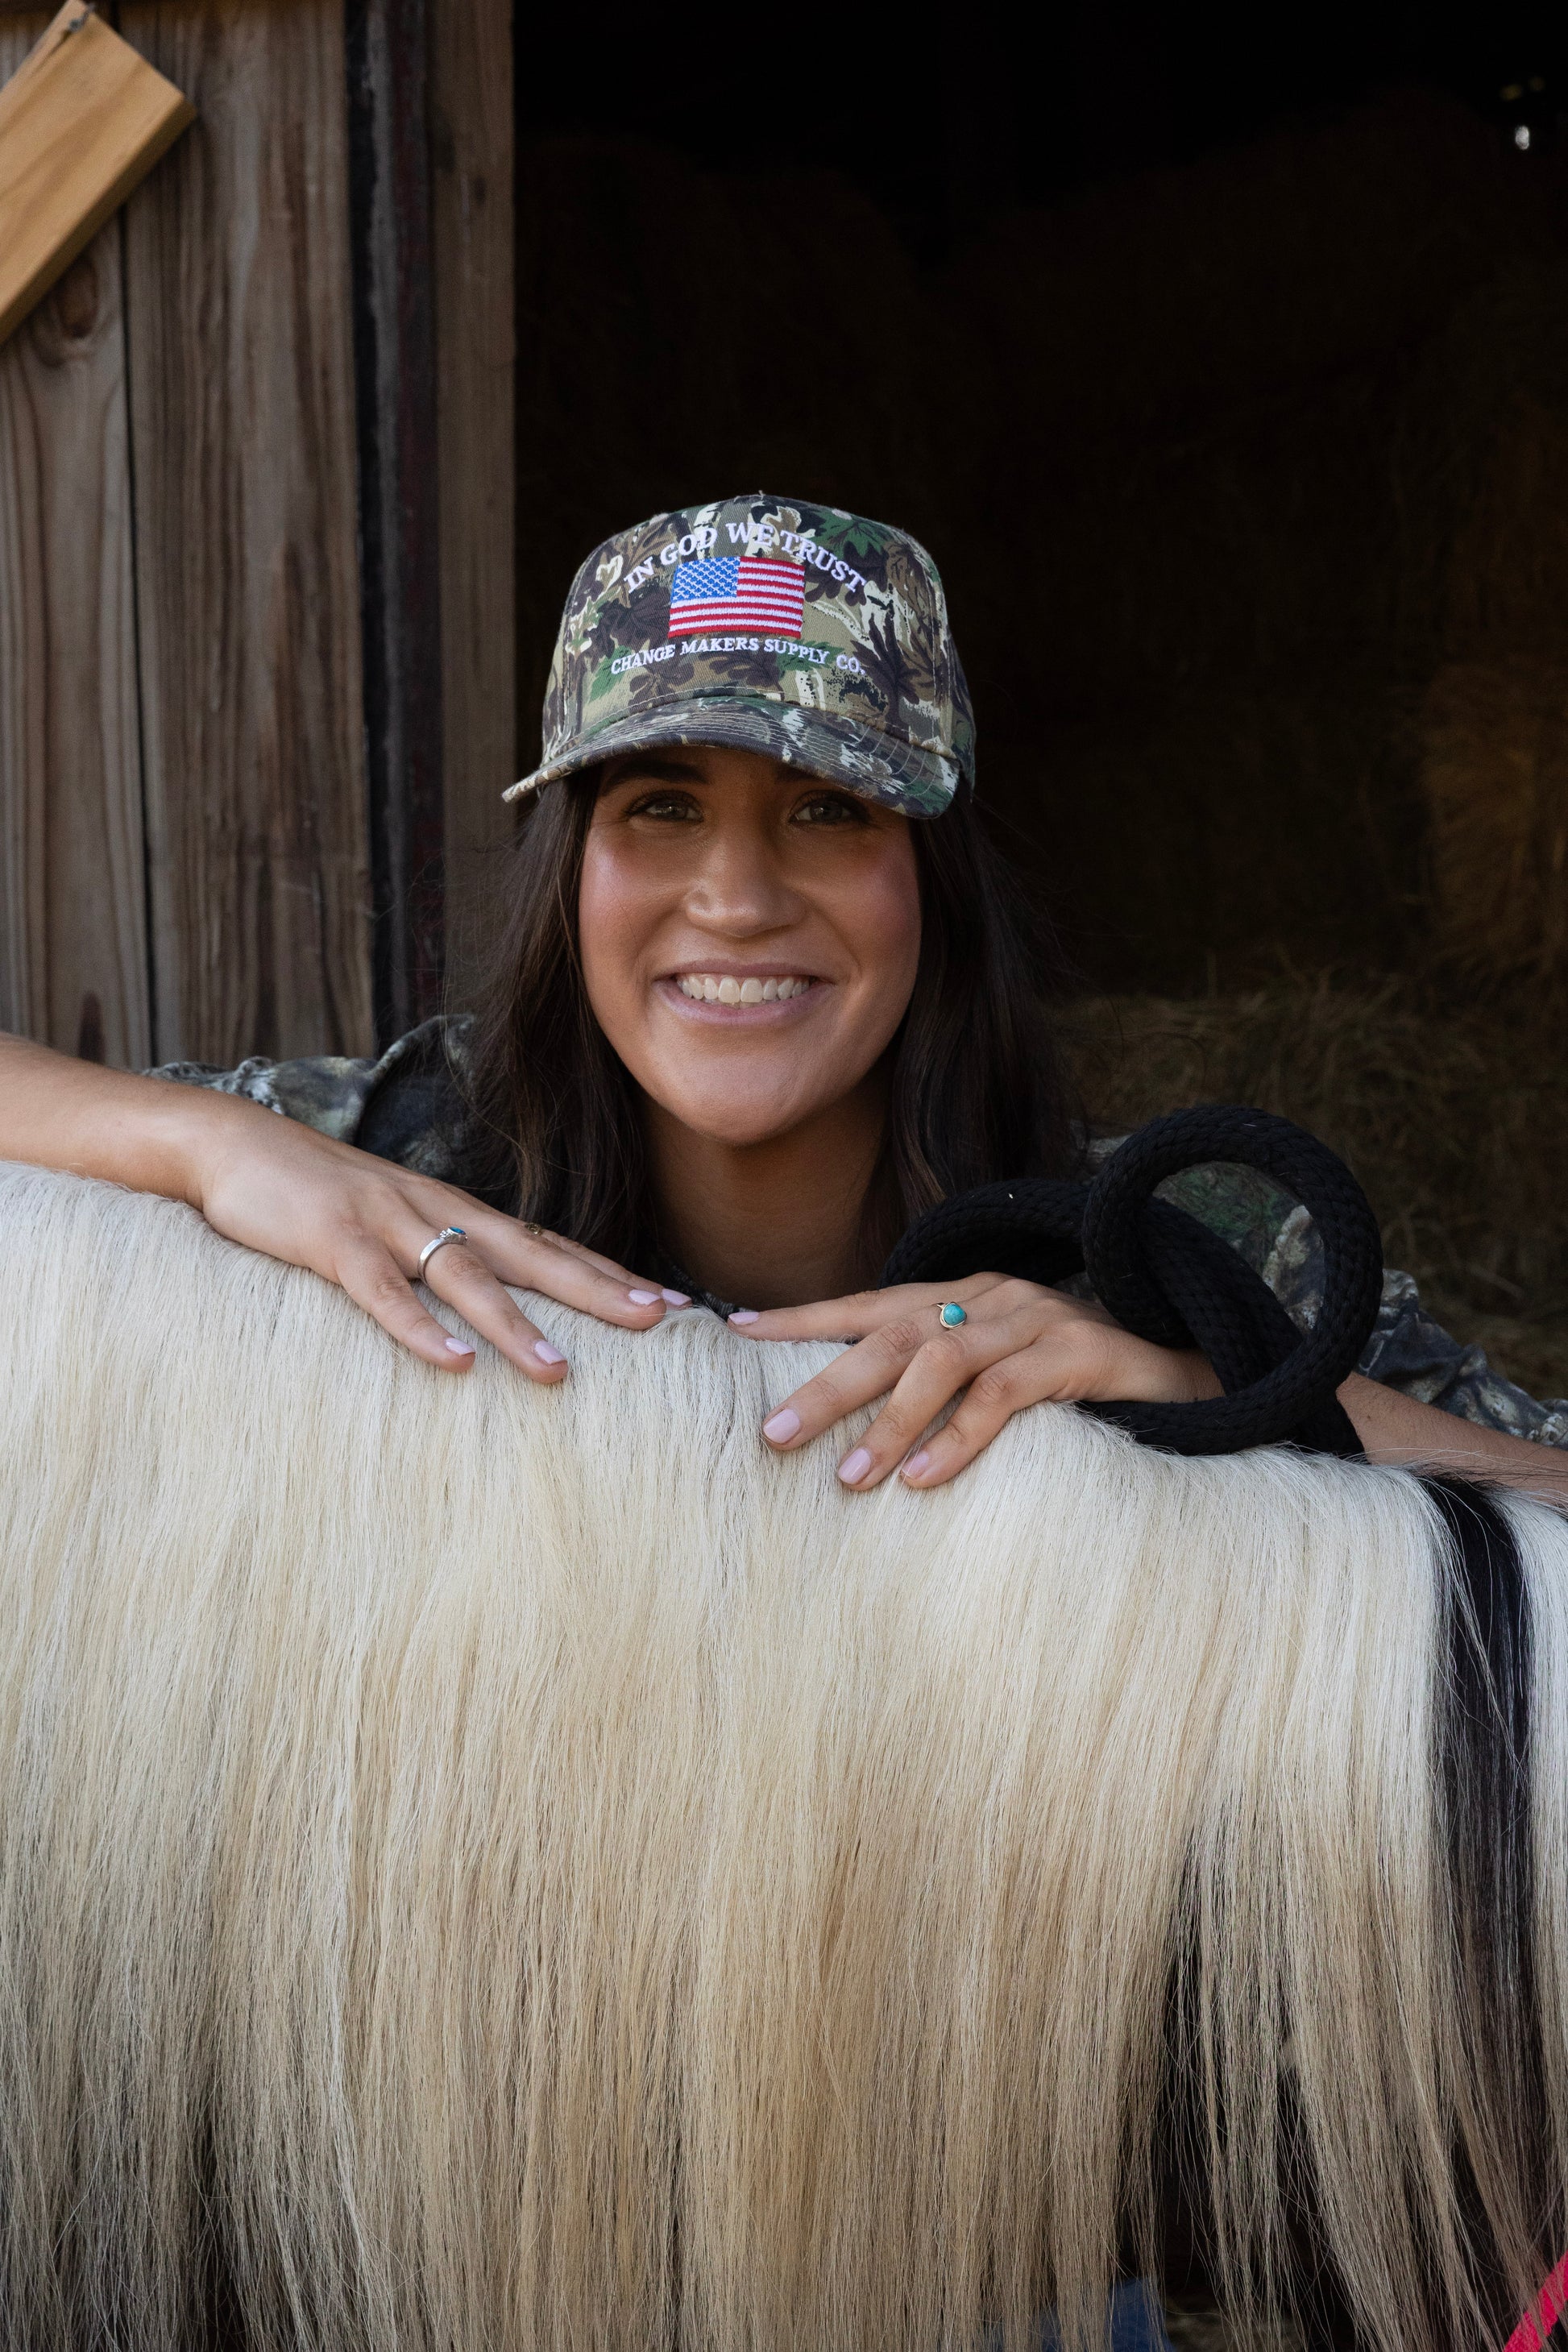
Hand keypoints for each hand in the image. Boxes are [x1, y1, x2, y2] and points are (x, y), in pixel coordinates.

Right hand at [190, 1098, 683, 1380]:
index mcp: (453, 1212)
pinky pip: (382, 1293)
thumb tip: (490, 1308)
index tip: (672, 1302)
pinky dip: (418, 1330)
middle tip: (661, 1321)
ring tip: (562, 1372)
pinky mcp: (332, 1242)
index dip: (609, 1273)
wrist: (232, 1145)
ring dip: (516, 1325)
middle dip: (598, 1290)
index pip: (547, 1244)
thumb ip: (438, 1254)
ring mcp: (384, 1223)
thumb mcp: (391, 1221)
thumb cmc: (315, 1194)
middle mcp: (433, 1212)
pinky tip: (454, 1366)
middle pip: (532, 1254)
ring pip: (464, 1277)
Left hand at [730, 1274, 1219, 1488]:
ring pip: (941, 1360)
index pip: (867, 1303)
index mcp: (961, 1296)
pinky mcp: (1080, 1354)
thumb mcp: (996, 1377)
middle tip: (770, 1432)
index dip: (801, 1317)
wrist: (1190, 1382)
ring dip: (888, 1421)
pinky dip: (960, 1439)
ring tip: (846, 1476)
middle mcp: (991, 1297)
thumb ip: (936, 1386)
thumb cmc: (1077, 1392)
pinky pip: (1006, 1395)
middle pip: (889, 1331)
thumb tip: (851, 1430)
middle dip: (824, 1380)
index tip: (733, 1332)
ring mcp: (1036, 1320)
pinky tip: (925, 1480)